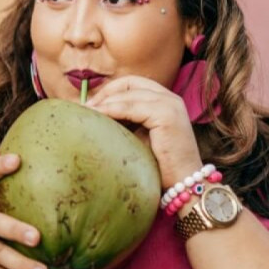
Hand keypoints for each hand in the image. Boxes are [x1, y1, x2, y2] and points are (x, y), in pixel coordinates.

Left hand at [86, 76, 203, 189]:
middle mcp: (170, 98)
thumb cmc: (160, 166)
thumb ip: (125, 122)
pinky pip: (132, 107)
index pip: (133, 83)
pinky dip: (111, 110)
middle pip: (130, 83)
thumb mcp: (139, 136)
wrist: (183, 185)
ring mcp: (170, 104)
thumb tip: (94, 114)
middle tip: (86, 108)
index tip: (91, 104)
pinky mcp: (166, 115)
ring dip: (104, 102)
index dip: (110, 90)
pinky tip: (98, 117)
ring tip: (87, 113)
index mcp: (165, 100)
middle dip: (105, 93)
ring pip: (128, 94)